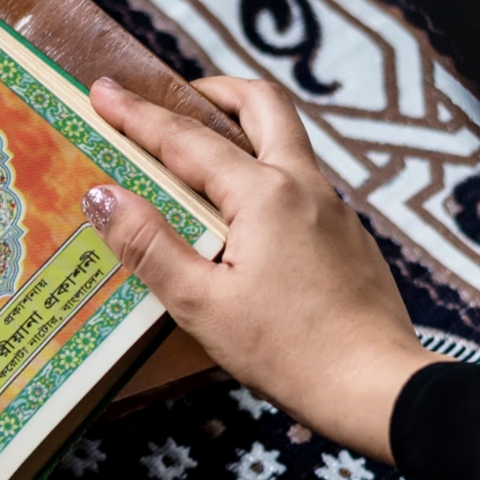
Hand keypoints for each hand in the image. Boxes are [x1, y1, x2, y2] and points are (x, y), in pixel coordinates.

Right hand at [82, 76, 445, 463]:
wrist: (377, 388)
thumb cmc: (286, 352)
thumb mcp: (200, 303)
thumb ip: (148, 245)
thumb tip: (102, 195)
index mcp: (264, 195)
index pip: (186, 140)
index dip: (137, 115)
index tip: (103, 91)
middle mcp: (304, 185)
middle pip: (262, 104)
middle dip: (213, 91)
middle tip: (174, 99)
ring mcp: (333, 209)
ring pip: (286, 141)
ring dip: (240, 130)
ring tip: (199, 157)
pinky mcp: (347, 236)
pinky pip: (298, 182)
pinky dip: (261, 174)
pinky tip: (241, 219)